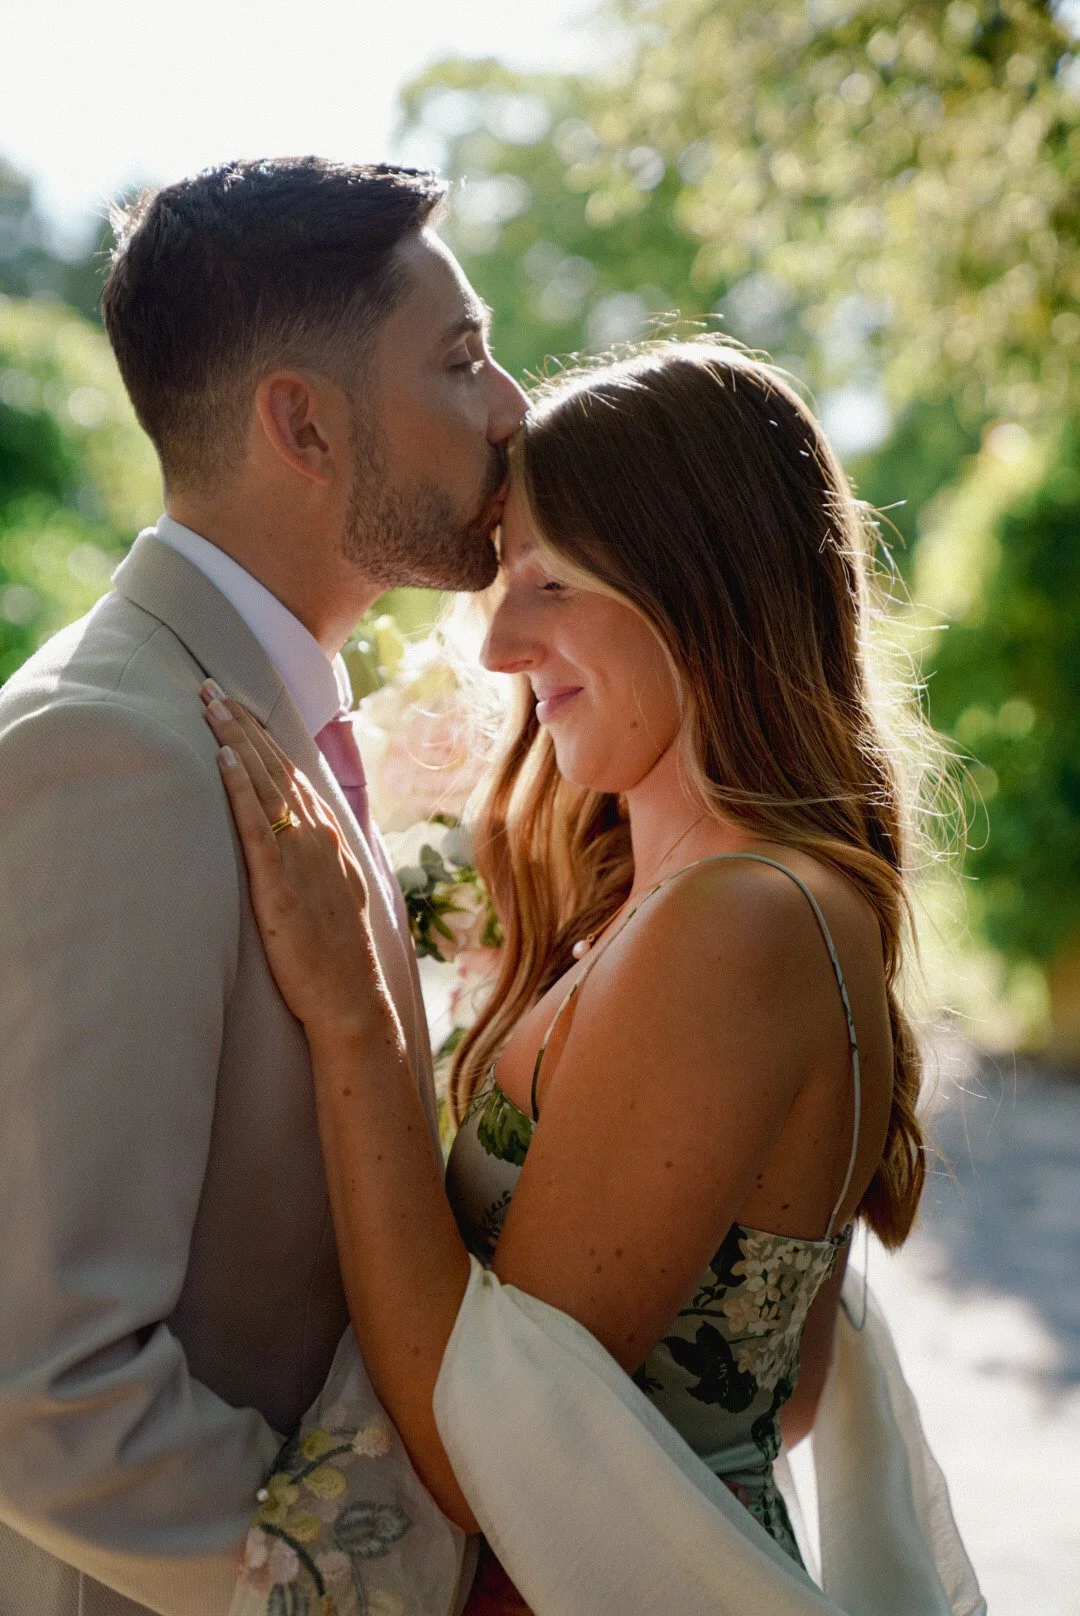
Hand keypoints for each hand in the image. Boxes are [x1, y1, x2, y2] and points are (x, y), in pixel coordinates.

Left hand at [201, 684, 391, 1034]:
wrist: (350, 997)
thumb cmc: (337, 955)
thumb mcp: (332, 894)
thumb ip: (314, 861)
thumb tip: (295, 840)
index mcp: (330, 836)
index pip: (291, 772)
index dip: (262, 736)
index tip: (236, 705)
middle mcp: (318, 835)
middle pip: (275, 765)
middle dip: (242, 722)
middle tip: (211, 686)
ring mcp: (301, 855)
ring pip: (265, 783)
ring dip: (236, 739)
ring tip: (209, 705)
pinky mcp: (279, 880)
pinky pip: (256, 823)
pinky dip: (240, 786)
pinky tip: (224, 758)